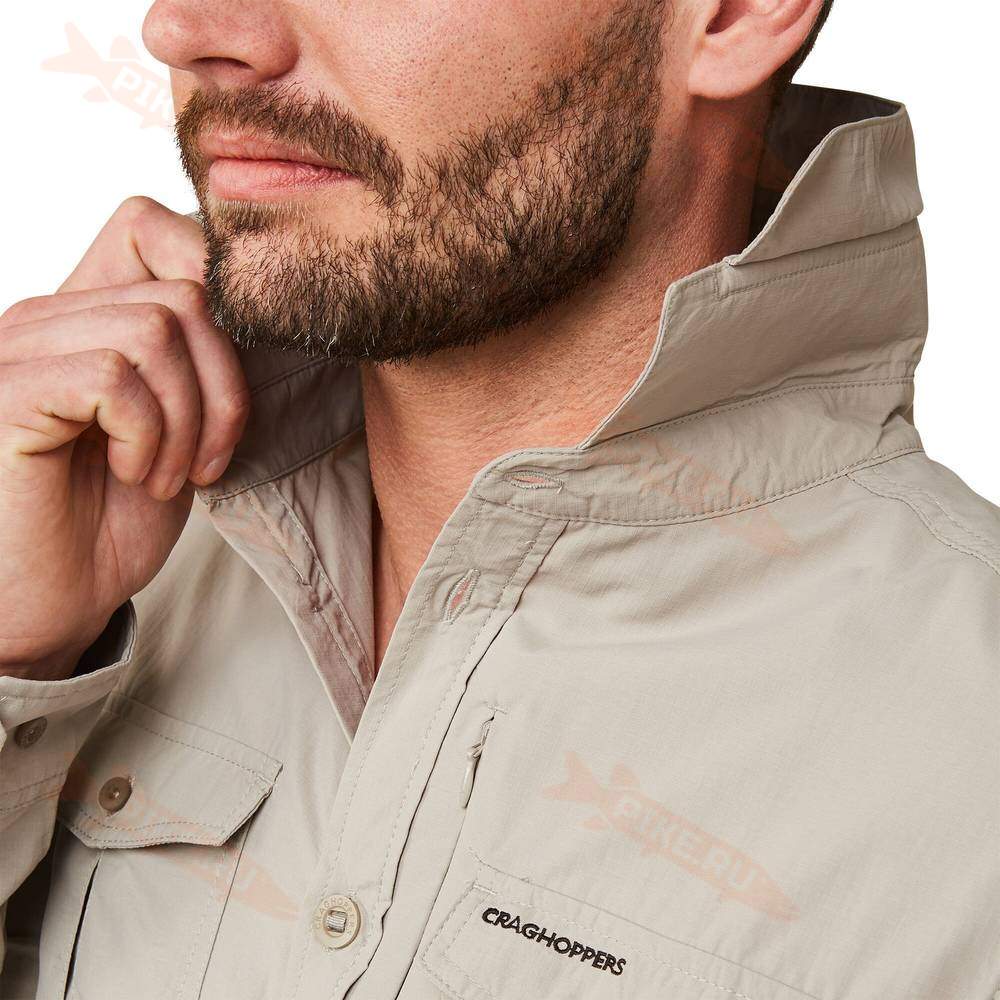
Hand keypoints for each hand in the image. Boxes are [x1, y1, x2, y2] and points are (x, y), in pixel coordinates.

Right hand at [0, 198, 248, 679]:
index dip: (215, 284)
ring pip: (156, 329)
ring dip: (187, 421)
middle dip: (224, 389)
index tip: (233, 381)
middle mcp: (49, 316)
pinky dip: (148, 435)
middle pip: (184, 294)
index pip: (153, 226)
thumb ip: (201, 360)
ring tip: (162, 475)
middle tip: (203, 461)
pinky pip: (114, 376)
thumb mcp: (183, 427)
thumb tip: (260, 305)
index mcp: (88, 314)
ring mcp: (21, 348)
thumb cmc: (116, 518)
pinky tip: (131, 475)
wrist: (56, 599)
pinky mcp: (7, 393)